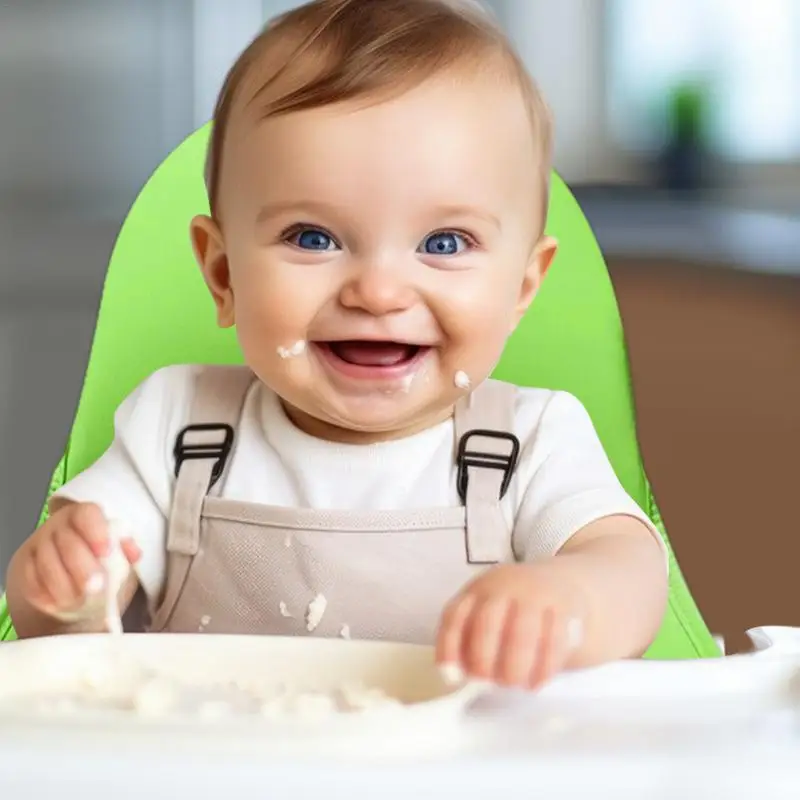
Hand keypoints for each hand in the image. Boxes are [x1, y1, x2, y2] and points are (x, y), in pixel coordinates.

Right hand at [21, 503, 139, 619]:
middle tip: (97, 586)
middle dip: (84, 568)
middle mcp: (58, 526)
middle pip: (69, 544)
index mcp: (84, 515)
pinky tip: (60, 604)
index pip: (87, 515)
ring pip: (49, 565)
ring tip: (82, 601)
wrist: (66, 571)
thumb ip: (126, 549)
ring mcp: (38, 545)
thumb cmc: (97, 557)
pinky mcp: (24, 566)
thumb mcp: (117, 551)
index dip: (96, 532)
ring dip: (66, 586)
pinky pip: (32, 581)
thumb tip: (135, 554)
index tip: (107, 552)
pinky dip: (47, 595)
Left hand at [436, 562, 586, 689]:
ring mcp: (534, 594)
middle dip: (483, 659)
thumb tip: (455, 676)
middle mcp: (503, 587)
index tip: (450, 677)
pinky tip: (536, 684)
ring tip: (514, 684)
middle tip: (488, 682)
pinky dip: (543, 668)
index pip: (455, 615)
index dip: (448, 647)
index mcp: (478, 590)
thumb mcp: (488, 610)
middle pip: (487, 622)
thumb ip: (470, 638)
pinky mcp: (562, 608)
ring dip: (514, 666)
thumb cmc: (515, 608)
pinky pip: (553, 642)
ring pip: (521, 633)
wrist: (561, 581)